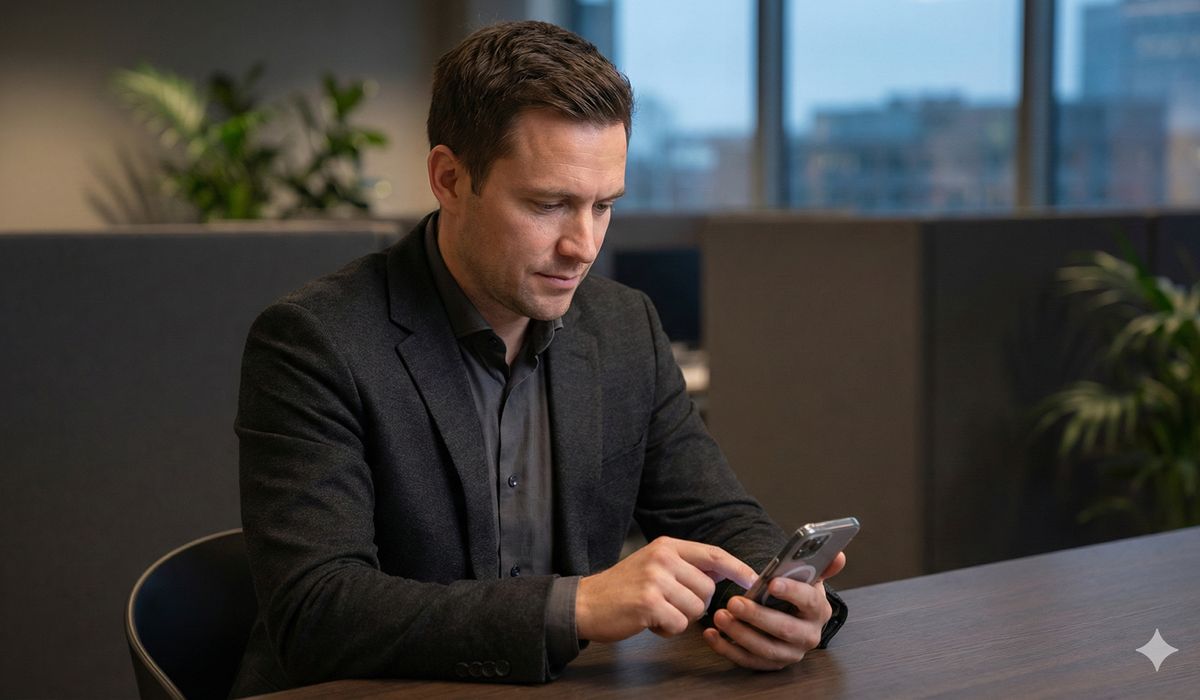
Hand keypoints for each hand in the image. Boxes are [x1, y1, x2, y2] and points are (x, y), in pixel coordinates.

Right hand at [576, 536, 756, 642]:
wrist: (586, 603)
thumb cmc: (622, 588)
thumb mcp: (653, 564)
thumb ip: (684, 566)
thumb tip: (722, 574)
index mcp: (666, 546)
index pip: (712, 554)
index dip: (737, 567)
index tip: (753, 579)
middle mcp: (663, 558)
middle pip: (707, 588)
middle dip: (695, 604)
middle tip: (669, 604)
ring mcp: (655, 579)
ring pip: (696, 608)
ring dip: (680, 618)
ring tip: (657, 611)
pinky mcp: (649, 603)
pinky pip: (680, 624)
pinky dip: (668, 629)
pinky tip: (650, 621)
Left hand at [703, 552, 845, 670]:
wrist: (789, 614)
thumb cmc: (794, 592)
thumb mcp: (808, 577)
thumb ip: (821, 564)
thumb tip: (839, 555)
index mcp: (819, 610)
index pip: (808, 601)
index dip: (791, 592)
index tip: (772, 583)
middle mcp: (808, 635)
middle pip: (784, 628)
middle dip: (757, 616)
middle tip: (734, 602)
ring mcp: (790, 653)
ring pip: (765, 648)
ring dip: (739, 633)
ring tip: (720, 616)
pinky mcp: (771, 664)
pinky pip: (748, 661)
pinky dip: (727, 649)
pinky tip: (712, 635)